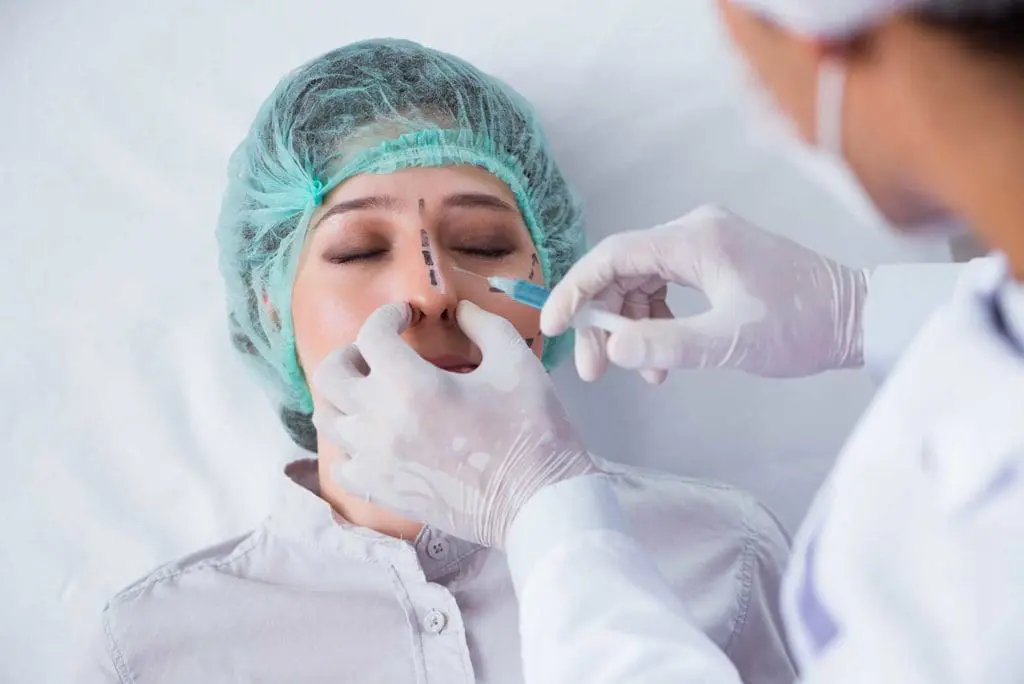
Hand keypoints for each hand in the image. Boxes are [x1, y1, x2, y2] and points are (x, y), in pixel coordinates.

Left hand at [312, 301, 598, 548]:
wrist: (535, 501)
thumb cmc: (532, 429)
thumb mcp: (516, 362)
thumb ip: (483, 325)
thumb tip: (461, 309)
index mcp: (410, 385)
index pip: (373, 335)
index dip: (388, 316)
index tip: (407, 317)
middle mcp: (379, 422)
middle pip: (330, 374)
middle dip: (352, 352)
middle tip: (380, 353)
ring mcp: (374, 461)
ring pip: (328, 419)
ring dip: (345, 397)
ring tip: (373, 392)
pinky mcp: (381, 491)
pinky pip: (343, 463)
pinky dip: (351, 444)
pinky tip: (377, 437)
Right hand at [541, 205, 868, 381]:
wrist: (858, 317)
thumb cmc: (803, 326)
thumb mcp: (732, 342)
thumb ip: (666, 344)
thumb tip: (611, 347)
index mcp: (695, 239)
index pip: (613, 257)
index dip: (575, 290)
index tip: (552, 326)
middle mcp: (694, 231)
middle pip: (622, 271)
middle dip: (602, 321)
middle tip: (594, 370)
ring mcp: (705, 244)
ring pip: (641, 283)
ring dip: (629, 327)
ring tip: (638, 373)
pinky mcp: (715, 262)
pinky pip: (665, 288)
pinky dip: (655, 323)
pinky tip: (661, 360)